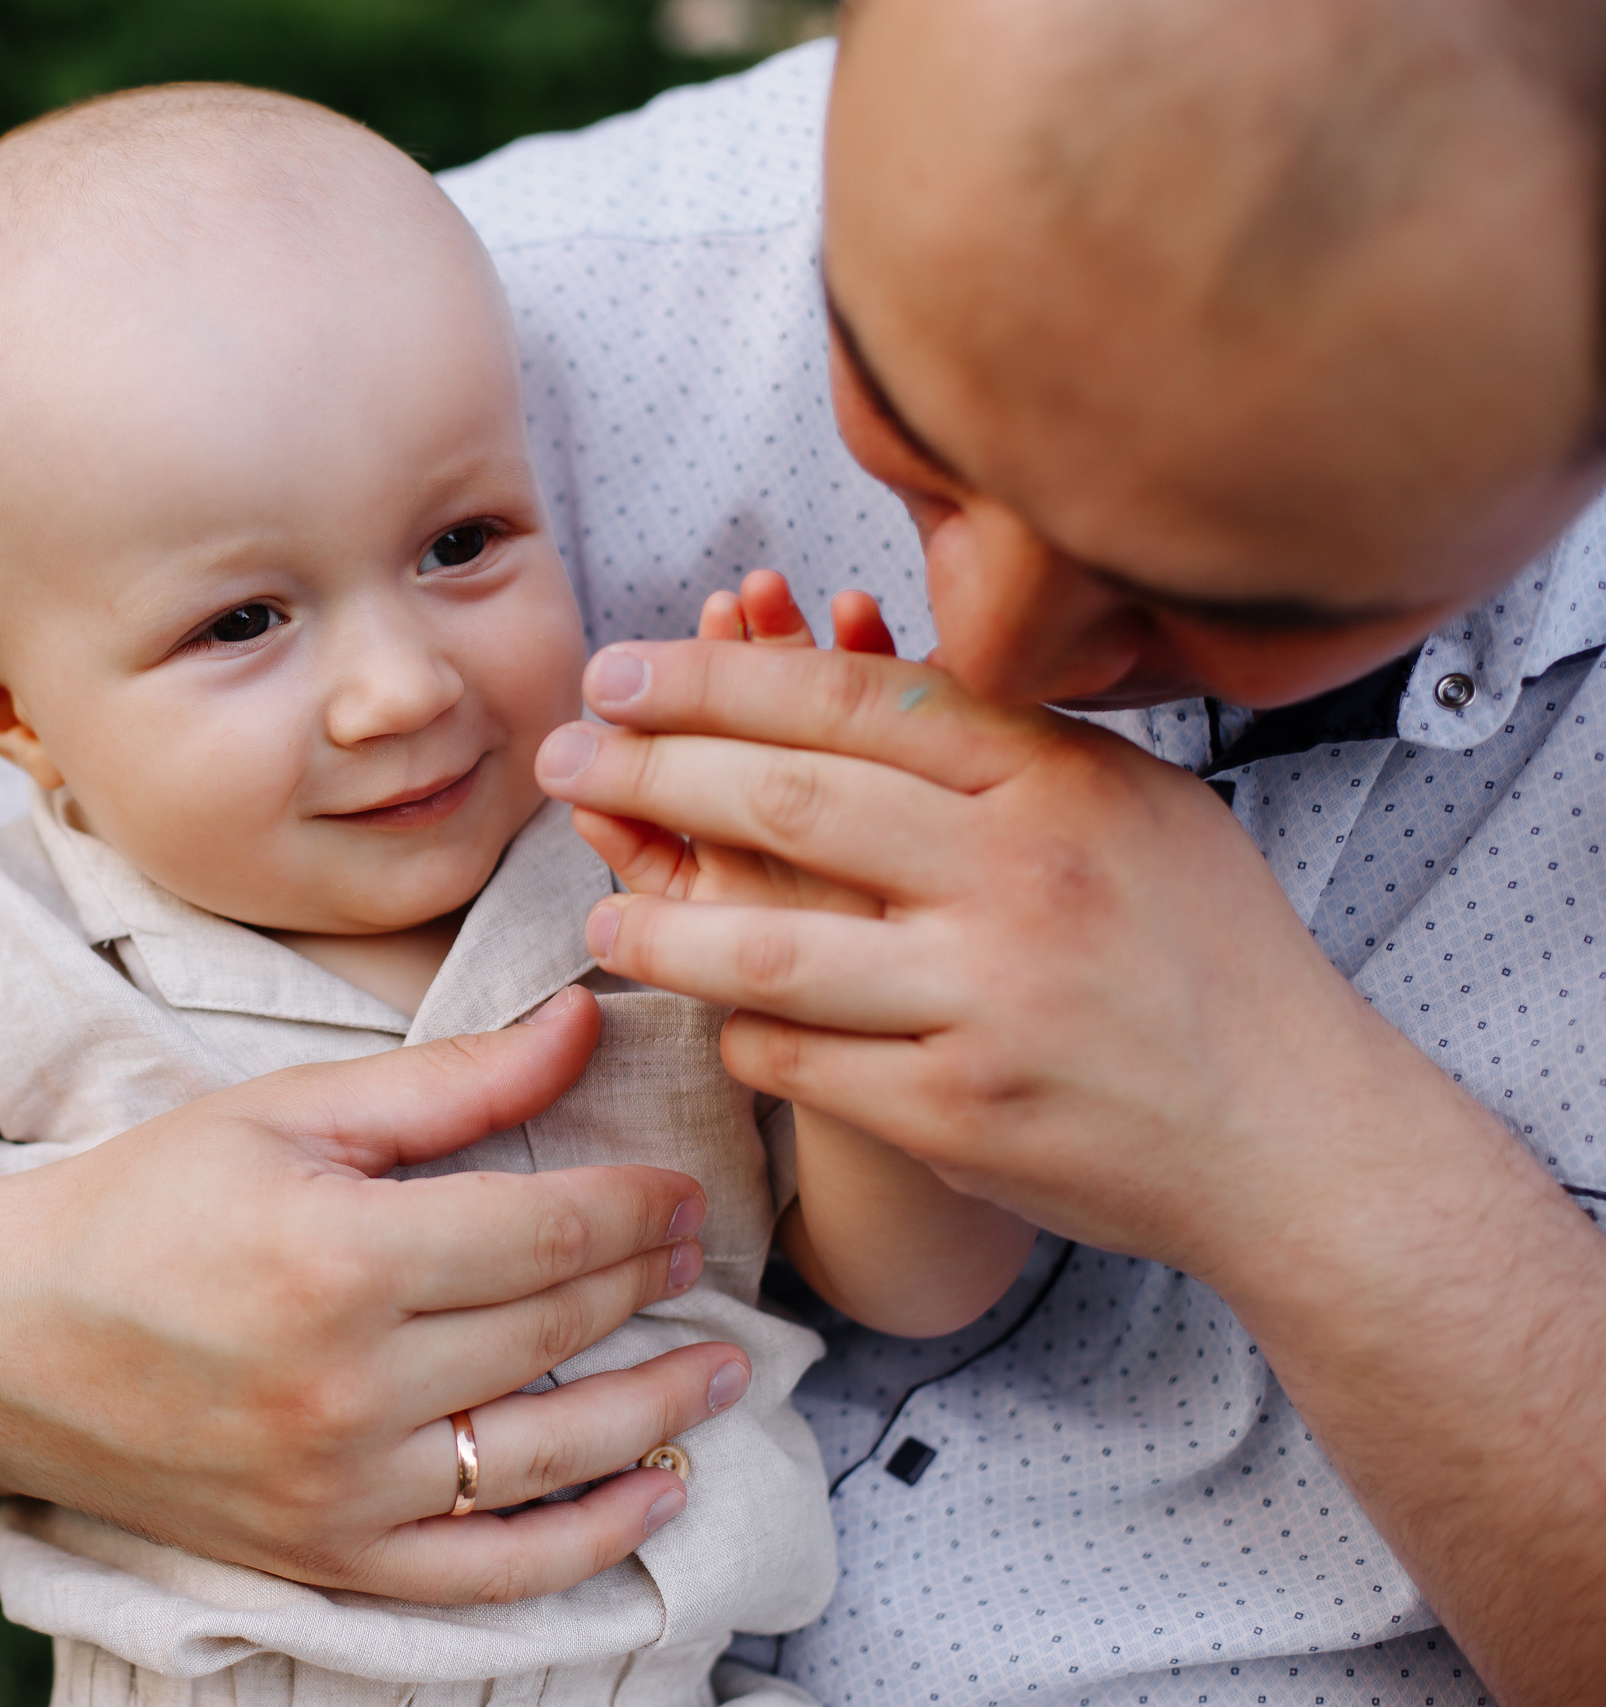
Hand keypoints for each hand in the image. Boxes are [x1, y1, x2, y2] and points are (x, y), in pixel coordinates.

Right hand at [0, 986, 756, 1604]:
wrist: (0, 1335)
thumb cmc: (141, 1201)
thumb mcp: (285, 1110)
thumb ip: (448, 1081)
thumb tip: (581, 1028)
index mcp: (338, 1256)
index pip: (545, 1235)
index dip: (635, 1209)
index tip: (684, 1191)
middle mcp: (348, 1385)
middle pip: (554, 1333)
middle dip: (650, 1286)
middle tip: (705, 1253)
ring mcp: (339, 1487)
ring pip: (547, 1457)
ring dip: (656, 1414)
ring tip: (725, 1374)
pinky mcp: (325, 1558)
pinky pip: (489, 1574)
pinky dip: (586, 1545)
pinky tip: (652, 1497)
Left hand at [534, 637, 1482, 1277]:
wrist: (1295, 1138)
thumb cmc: (1205, 954)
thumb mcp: (1130, 808)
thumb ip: (1001, 745)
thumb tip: (845, 660)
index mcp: (1056, 782)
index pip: (850, 703)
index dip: (713, 679)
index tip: (619, 668)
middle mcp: (1021, 880)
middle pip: (789, 804)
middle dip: (650, 771)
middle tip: (562, 756)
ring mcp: (988, 1002)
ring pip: (769, 951)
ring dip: (661, 926)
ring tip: (602, 909)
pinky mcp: (961, 1115)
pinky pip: (802, 1063)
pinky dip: (743, 1036)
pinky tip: (714, 1019)